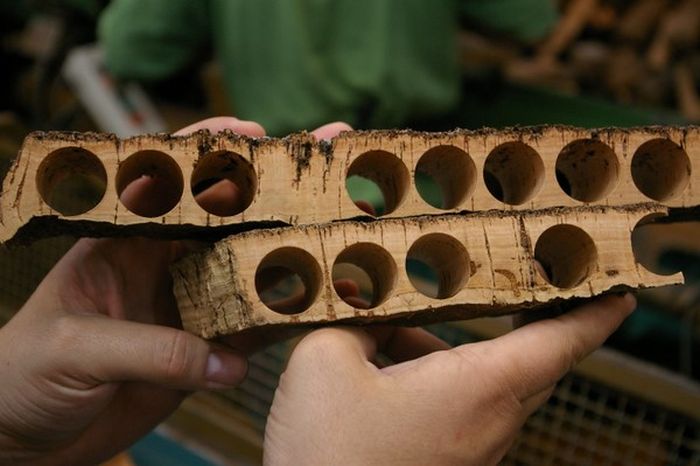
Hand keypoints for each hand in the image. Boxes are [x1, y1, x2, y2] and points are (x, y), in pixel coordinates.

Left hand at [0, 117, 350, 464]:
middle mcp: (165, 263)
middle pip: (230, 218)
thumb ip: (150, 348)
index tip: (257, 133)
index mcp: (121, 241)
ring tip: (348, 226)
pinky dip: (288, 319)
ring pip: (253, 268)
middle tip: (331, 165)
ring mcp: (190, 303)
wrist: (26, 437)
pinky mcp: (205, 348)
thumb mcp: (75, 349)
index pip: (168, 182)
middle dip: (280, 190)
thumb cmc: (22, 378)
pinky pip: (254, 329)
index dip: (211, 152)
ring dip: (298, 249)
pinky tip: (325, 303)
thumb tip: (222, 361)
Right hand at [264, 294, 635, 464]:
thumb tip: (370, 314)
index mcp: (476, 389)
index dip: (593, 316)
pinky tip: (389, 367)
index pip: (558, 344)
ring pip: (488, 386)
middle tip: (523, 290)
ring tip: (405, 324)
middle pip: (531, 364)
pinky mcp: (450, 465)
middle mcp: (488, 423)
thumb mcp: (324, 361)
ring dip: (459, 351)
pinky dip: (441, 380)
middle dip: (532, 325)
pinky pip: (462, 411)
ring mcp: (472, 451)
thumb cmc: (328, 453)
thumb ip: (354, 321)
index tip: (618, 297)